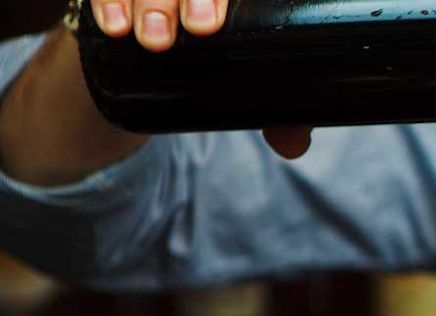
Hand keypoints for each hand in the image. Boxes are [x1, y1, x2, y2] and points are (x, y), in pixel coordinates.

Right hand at [84, 0, 311, 157]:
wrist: (170, 53)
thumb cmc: (224, 61)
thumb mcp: (255, 80)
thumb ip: (283, 110)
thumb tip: (293, 146)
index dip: (220, 0)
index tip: (208, 27)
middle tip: (185, 33)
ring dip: (145, 2)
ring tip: (138, 35)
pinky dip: (106, 1)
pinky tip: (111, 26)